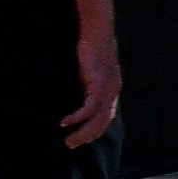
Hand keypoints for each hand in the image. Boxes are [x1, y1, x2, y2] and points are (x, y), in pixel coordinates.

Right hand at [61, 24, 113, 150]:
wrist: (97, 32)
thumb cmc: (92, 51)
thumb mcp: (91, 72)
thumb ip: (88, 86)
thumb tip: (77, 97)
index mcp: (112, 89)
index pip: (107, 117)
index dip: (95, 131)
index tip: (81, 140)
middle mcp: (113, 90)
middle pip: (104, 122)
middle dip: (87, 136)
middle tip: (70, 146)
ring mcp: (108, 87)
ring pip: (98, 118)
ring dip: (82, 132)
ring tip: (68, 142)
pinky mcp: (98, 83)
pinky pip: (89, 107)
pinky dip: (77, 117)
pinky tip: (64, 123)